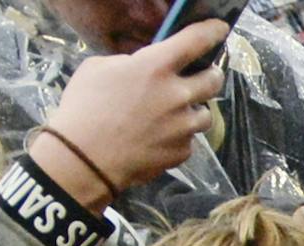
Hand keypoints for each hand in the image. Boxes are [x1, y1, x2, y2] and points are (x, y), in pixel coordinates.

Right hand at [31, 21, 227, 211]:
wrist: (84, 158)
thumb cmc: (84, 107)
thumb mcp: (99, 68)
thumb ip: (131, 64)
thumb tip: (145, 69)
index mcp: (155, 66)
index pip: (196, 41)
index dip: (211, 32)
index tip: (219, 29)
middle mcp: (177, 94)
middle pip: (214, 80)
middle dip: (210, 75)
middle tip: (201, 77)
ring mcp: (183, 126)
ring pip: (205, 114)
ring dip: (192, 110)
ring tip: (172, 115)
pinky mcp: (183, 151)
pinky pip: (188, 140)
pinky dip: (177, 137)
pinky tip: (157, 139)